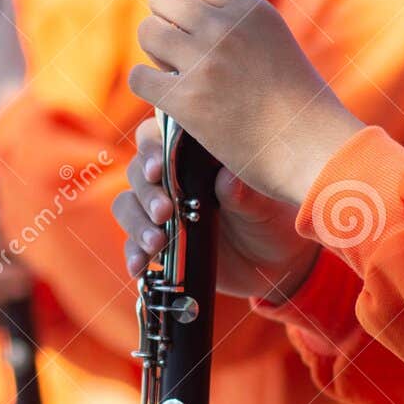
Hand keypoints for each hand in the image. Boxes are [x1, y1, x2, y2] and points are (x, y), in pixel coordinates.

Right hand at [113, 117, 320, 300]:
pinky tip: (139, 266)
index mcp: (198, 156)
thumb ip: (246, 194)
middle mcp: (173, 178)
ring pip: (128, 205)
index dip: (152, 148)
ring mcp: (163, 211)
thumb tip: (227, 179)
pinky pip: (133, 244)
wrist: (276, 265)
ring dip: (136, 223)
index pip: (160, 136)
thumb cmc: (273, 221)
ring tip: (157, 242)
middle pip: (138, 172)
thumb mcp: (267, 208)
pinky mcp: (160, 242)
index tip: (158, 168)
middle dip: (146, 191)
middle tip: (164, 211)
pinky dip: (133, 254)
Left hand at [127, 0, 364, 206]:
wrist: (311, 148)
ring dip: (154, 52)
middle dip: (161, 17)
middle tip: (174, 43)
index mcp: (249, 8)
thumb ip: (231, 14)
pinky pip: (140, 78)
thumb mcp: (271, 37)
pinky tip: (167, 96)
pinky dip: (148, 86)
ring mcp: (206, 64)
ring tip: (175, 70)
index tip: (170, 2)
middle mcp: (226, 28)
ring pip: (148, 32)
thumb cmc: (293, 98)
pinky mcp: (189, 101)